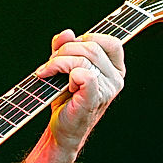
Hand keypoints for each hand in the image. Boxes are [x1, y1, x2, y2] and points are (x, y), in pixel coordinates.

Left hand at [34, 29, 124, 153]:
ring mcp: (107, 89)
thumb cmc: (65, 100)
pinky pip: (83, 73)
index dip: (88, 39)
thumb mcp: (65, 67)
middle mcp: (116, 79)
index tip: (70, 50)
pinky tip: (59, 83)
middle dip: (65, 50)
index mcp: (115, 69)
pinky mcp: (94, 98)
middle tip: (50, 64)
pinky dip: (65, 72)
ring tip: (47, 72)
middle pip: (92, 47)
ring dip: (58, 62)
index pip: (110, 42)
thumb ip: (66, 48)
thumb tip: (67, 33)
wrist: (60, 129)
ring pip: (84, 58)